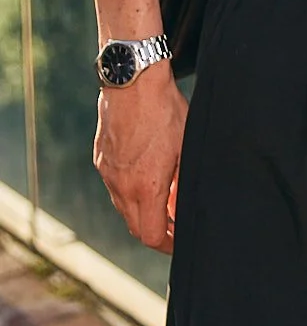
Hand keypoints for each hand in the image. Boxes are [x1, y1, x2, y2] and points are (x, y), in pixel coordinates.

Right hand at [93, 62, 188, 251]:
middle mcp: (121, 185)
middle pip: (136, 227)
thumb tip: (183, 207)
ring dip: (144, 213)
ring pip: (124, 209)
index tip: (181, 240)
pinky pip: (115, 188)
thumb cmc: (165, 111)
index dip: (169, 244)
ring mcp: (107, 173)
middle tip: (176, 228)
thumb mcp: (186, 149)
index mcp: (145, 187)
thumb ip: (183, 184)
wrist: (133, 81)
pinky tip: (148, 180)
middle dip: (157, 233)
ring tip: (165, 204)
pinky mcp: (101, 159)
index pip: (152, 235)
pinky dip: (131, 193)